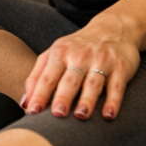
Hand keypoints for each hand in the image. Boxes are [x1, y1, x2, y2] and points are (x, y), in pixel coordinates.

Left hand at [22, 22, 140, 119]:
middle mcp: (80, 56)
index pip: (47, 76)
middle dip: (63, 97)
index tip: (32, 110)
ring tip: (81, 116)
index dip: (39, 94)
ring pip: (93, 83)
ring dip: (87, 100)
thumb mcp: (54, 54)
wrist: (113, 30)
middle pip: (69, 80)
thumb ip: (37, 76)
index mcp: (60, 53)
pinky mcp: (120, 68)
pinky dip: (113, 100)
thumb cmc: (76, 48)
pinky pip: (117, 86)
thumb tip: (24, 103)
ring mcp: (101, 61)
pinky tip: (108, 115)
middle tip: (57, 114)